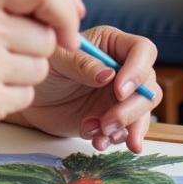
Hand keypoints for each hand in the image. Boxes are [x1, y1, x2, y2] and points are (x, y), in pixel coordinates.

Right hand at [0, 0, 83, 149]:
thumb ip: (5, 1)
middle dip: (36, 48)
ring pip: (41, 68)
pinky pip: (27, 96)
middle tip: (3, 54)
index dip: (66, 4)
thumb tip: (67, 6)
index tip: (66, 23)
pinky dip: (10, 98)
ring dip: (23, 75)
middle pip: (48, 34)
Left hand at [8, 25, 159, 153]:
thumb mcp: (57, 60)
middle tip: (107, 123)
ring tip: (99, 134)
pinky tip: (96, 140)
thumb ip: (81, 64)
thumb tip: (108, 75)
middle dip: (130, 109)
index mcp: (112, 43)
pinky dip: (115, 139)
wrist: (33, 97)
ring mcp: (121, 95)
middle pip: (148, 87)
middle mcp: (123, 67)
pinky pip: (128, 130)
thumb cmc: (43, 67)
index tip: (119, 91)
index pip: (143, 50)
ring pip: (143, 112)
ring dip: (125, 128)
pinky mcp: (116, 117)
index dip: (137, 70)